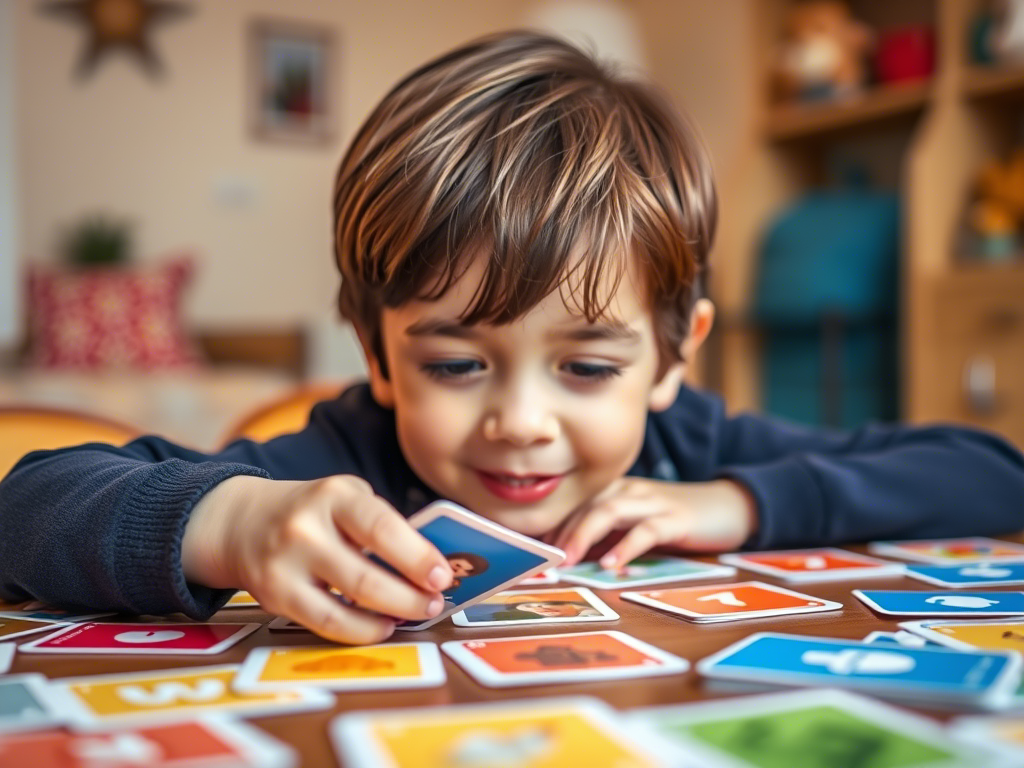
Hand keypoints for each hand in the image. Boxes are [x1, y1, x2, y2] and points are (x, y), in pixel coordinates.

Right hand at [182, 475, 452, 644]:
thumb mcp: (346, 499)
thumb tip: (431, 566)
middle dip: (409, 596)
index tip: (442, 576)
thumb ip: (382, 525)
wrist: (243, 522)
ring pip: (347, 605)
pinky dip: (362, 630)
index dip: (417, 556)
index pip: (381, 526)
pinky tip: (382, 626)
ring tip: (414, 614)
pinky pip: (327, 623)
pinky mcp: (274, 597)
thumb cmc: (314, 512)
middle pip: (366, 576)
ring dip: (391, 615)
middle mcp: (305, 527)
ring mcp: (286, 564)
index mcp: (334, 495)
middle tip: (434, 602)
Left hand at [552, 478, 757, 569]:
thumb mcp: (634, 527)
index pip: (574, 505)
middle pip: (586, 505)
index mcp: (615, 490)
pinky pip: (648, 530)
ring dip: (585, 534)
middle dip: (561, 533)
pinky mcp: (677, 519)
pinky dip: (627, 546)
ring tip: (569, 560)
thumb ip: (606, 537)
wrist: (728, 507)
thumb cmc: (674, 520)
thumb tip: (569, 559)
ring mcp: (653, 502)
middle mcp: (629, 490)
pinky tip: (613, 565)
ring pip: (610, 511)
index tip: (531, 552)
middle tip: (542, 561)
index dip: (551, 527)